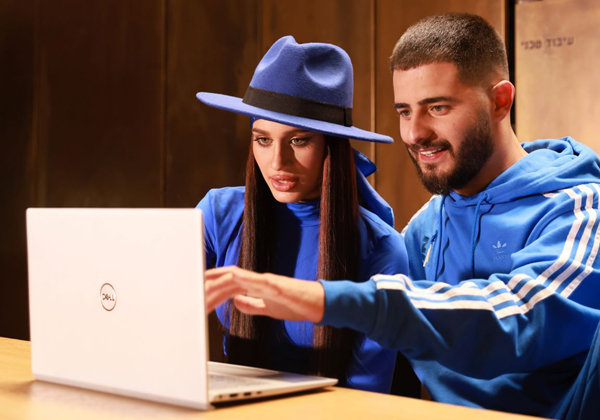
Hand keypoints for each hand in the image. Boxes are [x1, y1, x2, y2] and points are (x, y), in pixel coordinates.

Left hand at [205, 266, 324, 322]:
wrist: (318, 303)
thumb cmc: (297, 305)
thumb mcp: (268, 308)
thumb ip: (252, 304)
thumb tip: (236, 301)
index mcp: (255, 286)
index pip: (229, 282)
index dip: (212, 283)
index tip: (196, 286)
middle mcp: (258, 280)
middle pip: (229, 278)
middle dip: (210, 281)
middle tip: (192, 284)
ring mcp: (266, 280)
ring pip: (238, 277)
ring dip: (220, 280)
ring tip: (204, 282)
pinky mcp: (275, 285)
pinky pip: (256, 280)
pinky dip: (242, 277)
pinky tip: (230, 277)